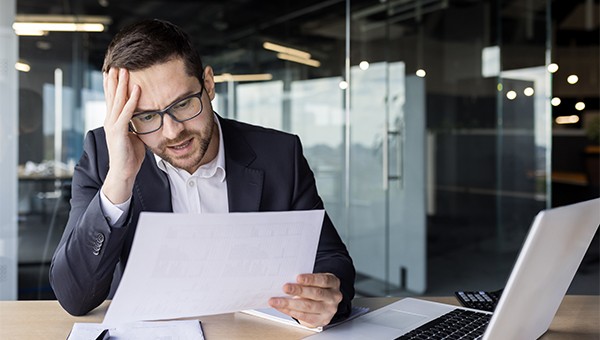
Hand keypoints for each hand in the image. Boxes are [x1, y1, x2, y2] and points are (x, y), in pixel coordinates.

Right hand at [101, 67, 145, 203]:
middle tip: (116, 65)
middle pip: (112, 96)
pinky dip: (132, 100)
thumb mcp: (134, 136)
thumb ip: (136, 126)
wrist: (123, 173)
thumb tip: (145, 119)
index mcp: (113, 122)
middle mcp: (110, 121)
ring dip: (122, 85)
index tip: (113, 73)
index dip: (113, 86)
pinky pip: (126, 112)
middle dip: (114, 80)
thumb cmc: (130, 157)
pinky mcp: (118, 132)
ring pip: (117, 101)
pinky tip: (136, 89)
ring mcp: (112, 126)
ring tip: (124, 71)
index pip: (112, 100)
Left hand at [269, 273, 342, 327]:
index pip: (323, 280)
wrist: (325, 303)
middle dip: (298, 290)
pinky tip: (282, 307)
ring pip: (308, 307)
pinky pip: (304, 316)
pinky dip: (290, 311)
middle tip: (285, 288)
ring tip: (277, 301)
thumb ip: (305, 280)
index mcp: (333, 283)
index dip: (310, 279)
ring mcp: (329, 310)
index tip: (297, 277)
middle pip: (315, 293)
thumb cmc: (318, 288)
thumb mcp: (316, 280)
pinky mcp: (321, 320)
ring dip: (290, 303)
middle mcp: (333, 297)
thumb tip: (287, 280)